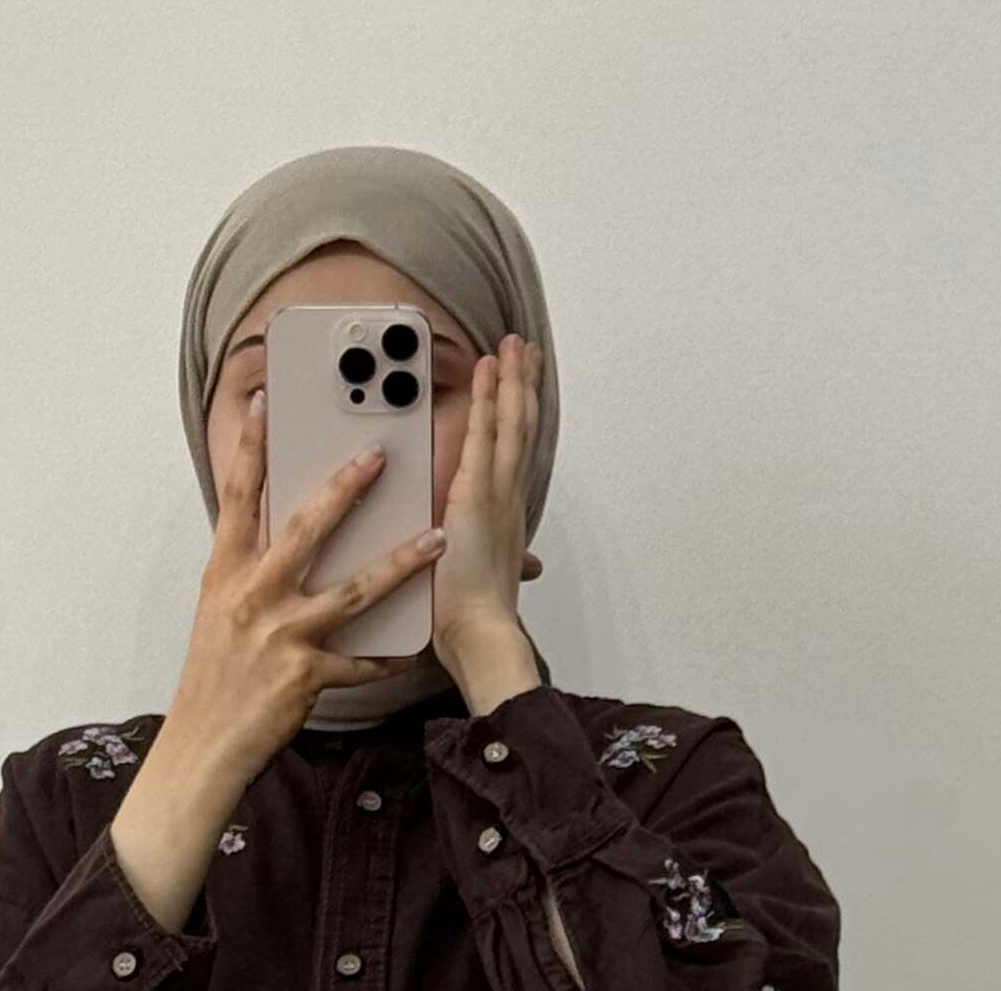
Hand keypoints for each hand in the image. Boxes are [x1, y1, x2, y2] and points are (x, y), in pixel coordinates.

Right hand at [160, 394, 449, 797]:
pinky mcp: (304, 678)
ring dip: (399, 563)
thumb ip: (248, 569)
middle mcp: (253, 597)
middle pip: (305, 530)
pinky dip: (387, 657)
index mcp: (227, 574)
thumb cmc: (213, 678)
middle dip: (345, 489)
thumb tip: (277, 532)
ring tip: (435, 539)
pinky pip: (359, 662)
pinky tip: (412, 648)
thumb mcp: (220, 611)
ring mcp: (280, 637)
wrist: (203, 744)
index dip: (251, 449)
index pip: (239, 499)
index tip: (265, 404)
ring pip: (351, 591)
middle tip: (379, 455)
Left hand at [432, 333, 545, 686]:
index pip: (516, 455)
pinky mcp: (478, 491)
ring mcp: (498, 491)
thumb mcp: (484, 581)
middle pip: (522, 429)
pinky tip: (491, 368)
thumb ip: (494, 563)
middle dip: (524, 386)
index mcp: (507, 517)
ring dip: (513, 379)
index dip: (521, 418)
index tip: (523, 391)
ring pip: (511, 422)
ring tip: (514, 346)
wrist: (481, 633)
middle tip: (525, 352)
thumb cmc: (476, 620)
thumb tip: (516, 566)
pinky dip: (489, 396)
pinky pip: (485, 432)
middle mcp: (509, 498)